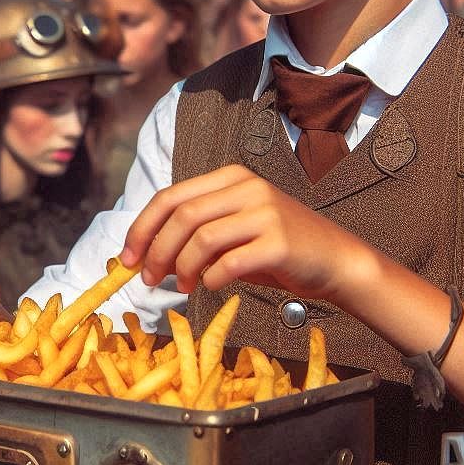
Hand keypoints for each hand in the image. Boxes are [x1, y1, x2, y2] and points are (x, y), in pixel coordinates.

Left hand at [120, 164, 367, 300]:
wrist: (336, 260)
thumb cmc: (278, 249)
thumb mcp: (236, 231)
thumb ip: (197, 235)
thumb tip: (148, 258)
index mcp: (231, 178)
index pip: (171, 197)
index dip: (142, 228)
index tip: (127, 258)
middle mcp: (247, 188)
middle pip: (182, 216)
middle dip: (156, 250)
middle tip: (148, 279)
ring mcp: (265, 212)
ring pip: (201, 238)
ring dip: (181, 267)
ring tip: (181, 286)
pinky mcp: (279, 242)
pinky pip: (229, 262)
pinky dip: (212, 279)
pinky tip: (212, 286)